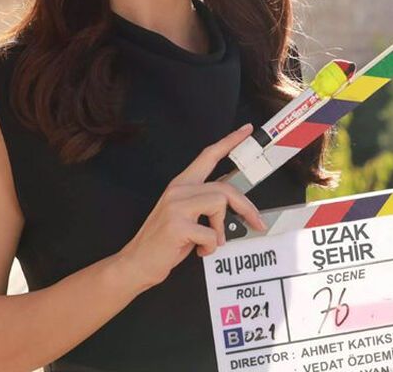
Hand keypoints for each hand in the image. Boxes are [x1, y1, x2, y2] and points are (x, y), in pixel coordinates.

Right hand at [113, 124, 265, 289]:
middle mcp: (178, 190)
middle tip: (256, 222)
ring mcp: (176, 206)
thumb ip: (206, 205)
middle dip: (246, 207)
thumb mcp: (186, 216)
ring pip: (220, 204)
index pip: (208, 155)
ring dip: (220, 230)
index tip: (246, 130)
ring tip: (209, 242)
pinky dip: (210, 247)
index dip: (229, 141)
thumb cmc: (164, 242)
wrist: (136, 262)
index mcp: (181, 185)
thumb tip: (236, 207)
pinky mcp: (177, 225)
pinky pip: (212, 234)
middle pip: (225, 188)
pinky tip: (198, 250)